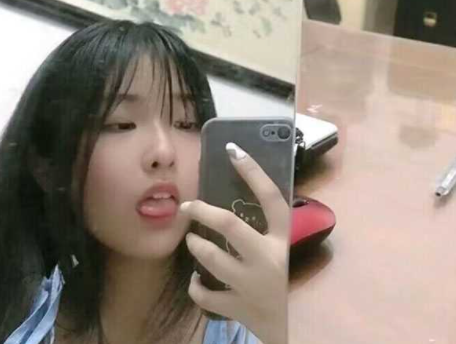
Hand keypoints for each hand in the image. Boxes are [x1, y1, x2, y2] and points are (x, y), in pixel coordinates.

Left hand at [180, 142, 288, 343]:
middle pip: (231, 226)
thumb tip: (230, 194)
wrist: (286, 329)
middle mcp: (269, 259)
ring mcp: (252, 285)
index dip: (253, 171)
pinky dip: (196, 286)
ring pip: (213, 259)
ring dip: (196, 246)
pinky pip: (205, 294)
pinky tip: (197, 279)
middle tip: (188, 206)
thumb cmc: (279, 279)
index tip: (233, 150)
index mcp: (283, 239)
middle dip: (204, 211)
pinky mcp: (238, 307)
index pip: (271, 198)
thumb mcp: (278, 249)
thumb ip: (263, 227)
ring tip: (191, 241)